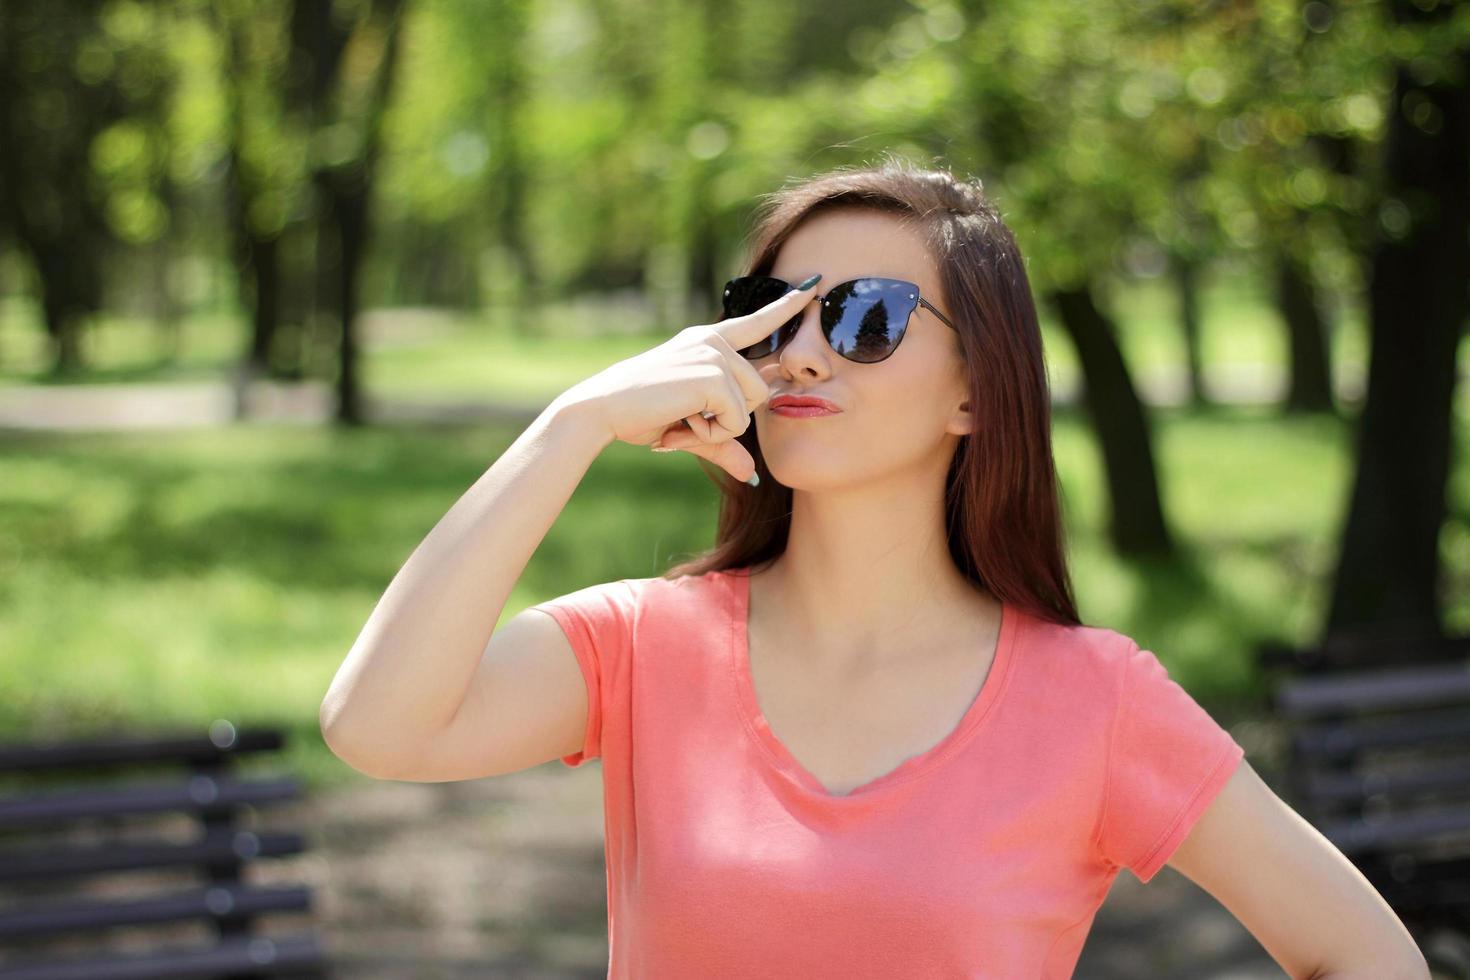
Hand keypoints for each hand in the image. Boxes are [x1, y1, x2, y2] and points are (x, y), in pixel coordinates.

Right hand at [557, 274, 820, 482]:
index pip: (758, 322)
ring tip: (682, 417)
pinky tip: (682, 420)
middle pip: (761, 391)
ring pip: (751, 407)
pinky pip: (736, 420)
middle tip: (687, 418)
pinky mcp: (712, 374)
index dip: (787, 306)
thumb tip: (750, 476)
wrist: (602, 410)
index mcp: (708, 341)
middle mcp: (714, 341)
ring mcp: (714, 355)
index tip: (813, 285)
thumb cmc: (640, 415)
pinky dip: (711, 433)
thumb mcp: (689, 428)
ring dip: (720, 426)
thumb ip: (723, 444)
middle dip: (731, 418)